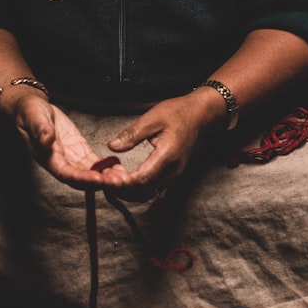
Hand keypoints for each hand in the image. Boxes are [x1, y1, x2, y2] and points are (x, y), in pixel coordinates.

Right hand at [6, 94, 129, 189]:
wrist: (31, 109)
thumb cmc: (28, 113)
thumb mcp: (33, 117)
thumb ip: (40, 129)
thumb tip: (46, 141)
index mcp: (48, 158)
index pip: (66, 173)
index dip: (82, 178)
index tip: (97, 179)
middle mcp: (61, 163)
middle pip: (81, 179)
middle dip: (100, 182)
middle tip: (118, 183)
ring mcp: (71, 159)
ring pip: (90, 173)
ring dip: (106, 178)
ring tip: (123, 178)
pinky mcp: (79, 152)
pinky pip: (94, 163)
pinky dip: (106, 168)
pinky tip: (119, 169)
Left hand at [106, 91, 222, 199]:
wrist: (201, 117)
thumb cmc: (179, 114)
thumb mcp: (153, 118)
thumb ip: (132, 134)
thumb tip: (113, 146)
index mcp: (168, 156)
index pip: (143, 179)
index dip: (123, 182)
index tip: (107, 178)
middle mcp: (173, 171)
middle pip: (143, 192)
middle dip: (122, 189)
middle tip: (105, 177)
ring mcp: (174, 176)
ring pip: (147, 194)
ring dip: (128, 191)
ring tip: (113, 177)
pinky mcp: (172, 176)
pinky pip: (152, 189)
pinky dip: (137, 189)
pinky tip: (125, 178)